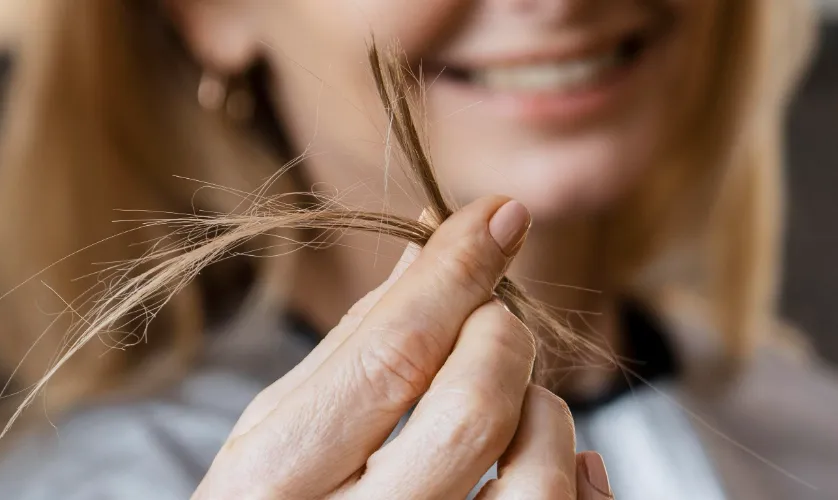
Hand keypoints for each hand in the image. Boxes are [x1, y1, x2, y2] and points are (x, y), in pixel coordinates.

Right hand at [193, 196, 612, 498]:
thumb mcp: (282, 426)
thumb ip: (356, 342)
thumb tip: (428, 244)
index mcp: (279, 476)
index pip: (392, 352)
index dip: (455, 272)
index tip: (498, 216)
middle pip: (473, 408)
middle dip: (498, 336)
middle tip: (487, 324)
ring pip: (537, 479)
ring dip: (543, 413)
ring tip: (513, 404)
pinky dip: (579, 473)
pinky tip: (551, 455)